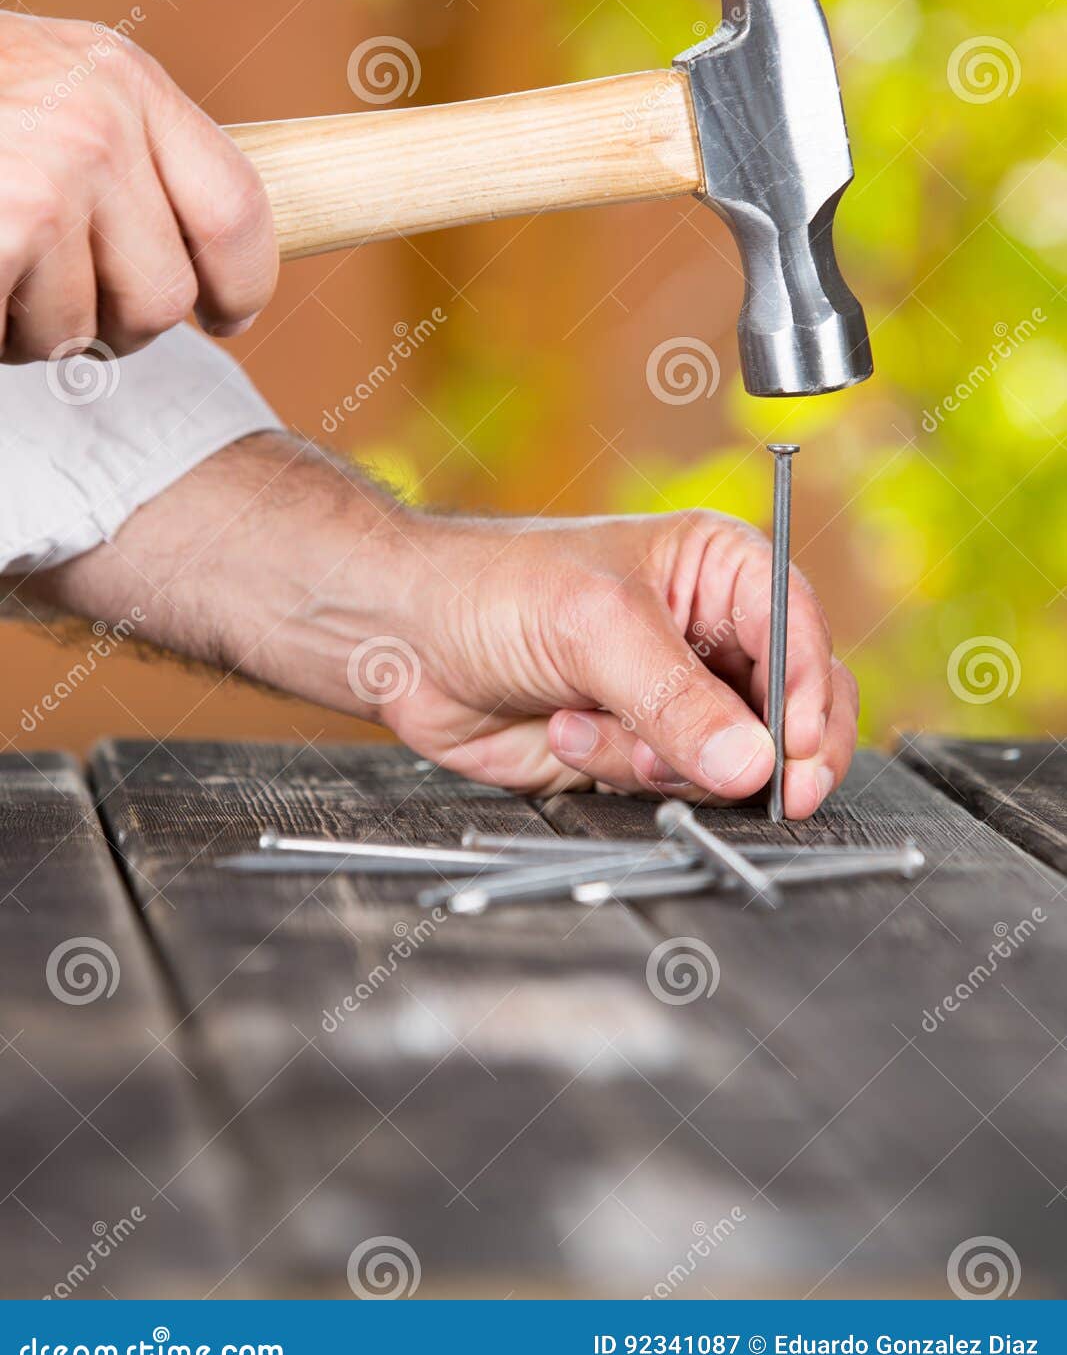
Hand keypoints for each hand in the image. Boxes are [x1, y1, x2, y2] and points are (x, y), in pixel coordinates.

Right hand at [0, 12, 275, 361]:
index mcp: (126, 81)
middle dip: (107, 323)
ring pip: (83, 333)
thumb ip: (129, 156)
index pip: (237, 210)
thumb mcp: (52, 89)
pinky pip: (16, 337)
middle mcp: (98, 120)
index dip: (240, 285)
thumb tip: (209, 270)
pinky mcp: (1, 228)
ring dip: (27, 328)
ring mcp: (44, 177)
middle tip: (43, 289)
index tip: (223, 314)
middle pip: (165, 298)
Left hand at [26, 435, 857, 819]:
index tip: (792, 755)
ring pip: (732, 761)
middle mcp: (714, 633)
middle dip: (755, 751)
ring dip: (661, 760)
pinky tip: (568, 732)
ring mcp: (679, 696)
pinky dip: (622, 773)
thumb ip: (678, 701)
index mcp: (724, 568)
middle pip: (790, 709)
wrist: (407, 640)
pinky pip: (671, 786)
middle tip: (741, 785)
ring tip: (590, 723)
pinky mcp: (641, 747)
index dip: (807, 699)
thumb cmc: (493, 591)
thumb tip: (754, 762)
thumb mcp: (595, 630)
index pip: (802, 633)